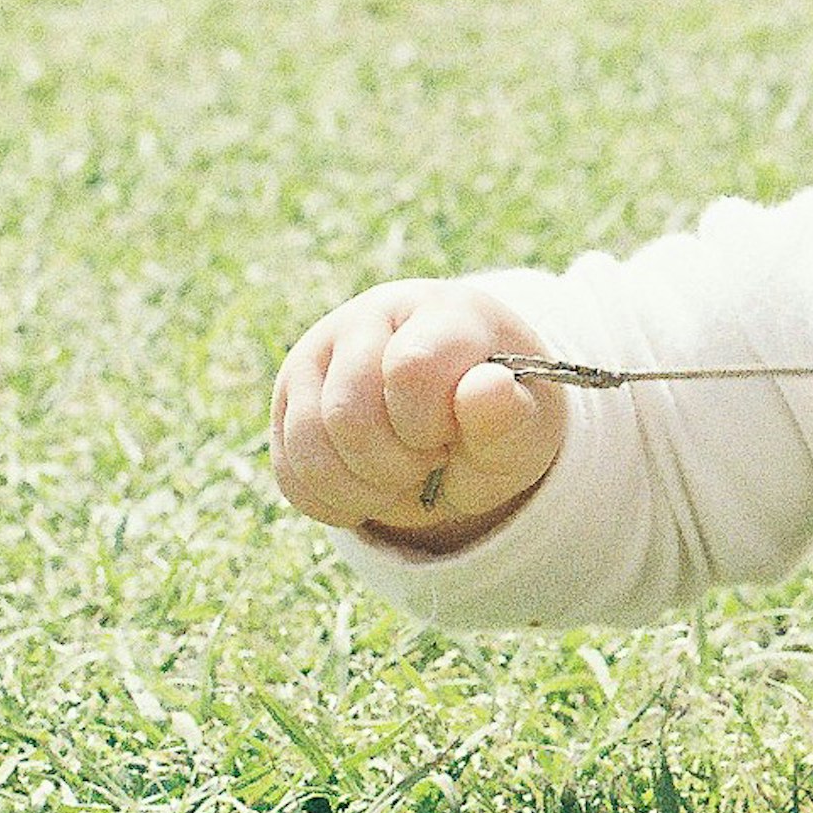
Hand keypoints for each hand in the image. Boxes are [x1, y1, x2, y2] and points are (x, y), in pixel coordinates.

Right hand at [270, 279, 568, 550]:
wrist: (460, 420)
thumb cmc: (497, 420)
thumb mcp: (524, 429)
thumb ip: (510, 416)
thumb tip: (489, 389)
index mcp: (441, 311)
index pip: (410, 369)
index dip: (428, 425)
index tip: (451, 435)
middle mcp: (370, 318)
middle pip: (348, 413)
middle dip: (394, 465)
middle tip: (429, 460)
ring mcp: (320, 354)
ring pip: (308, 441)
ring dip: (360, 488)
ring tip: (400, 478)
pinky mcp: (289, 397)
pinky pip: (289, 469)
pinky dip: (331, 500)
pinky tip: (368, 490)